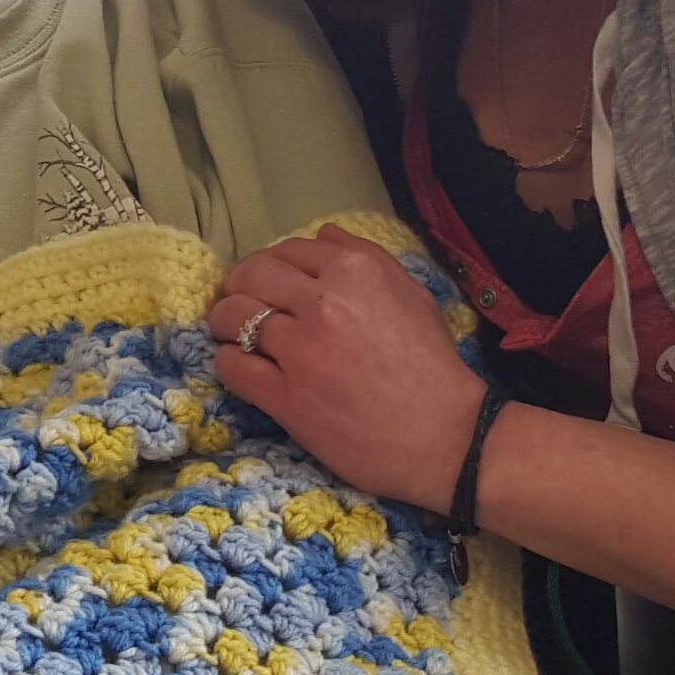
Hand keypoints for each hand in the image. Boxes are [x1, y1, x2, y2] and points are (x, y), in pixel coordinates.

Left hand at [206, 223, 487, 511]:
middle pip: (250, 275)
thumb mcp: (412, 296)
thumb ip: (366, 257)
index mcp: (355, 273)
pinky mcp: (286, 396)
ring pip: (233, 316)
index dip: (270, 265)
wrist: (451, 441)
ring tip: (230, 331)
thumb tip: (322, 234)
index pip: (286, 251)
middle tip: (239, 302)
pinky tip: (240, 365)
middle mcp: (323, 303)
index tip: (267, 282)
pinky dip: (228, 360)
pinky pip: (232, 364)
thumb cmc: (433, 367)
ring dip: (224, 321)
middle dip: (238, 285)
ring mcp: (301, 350)